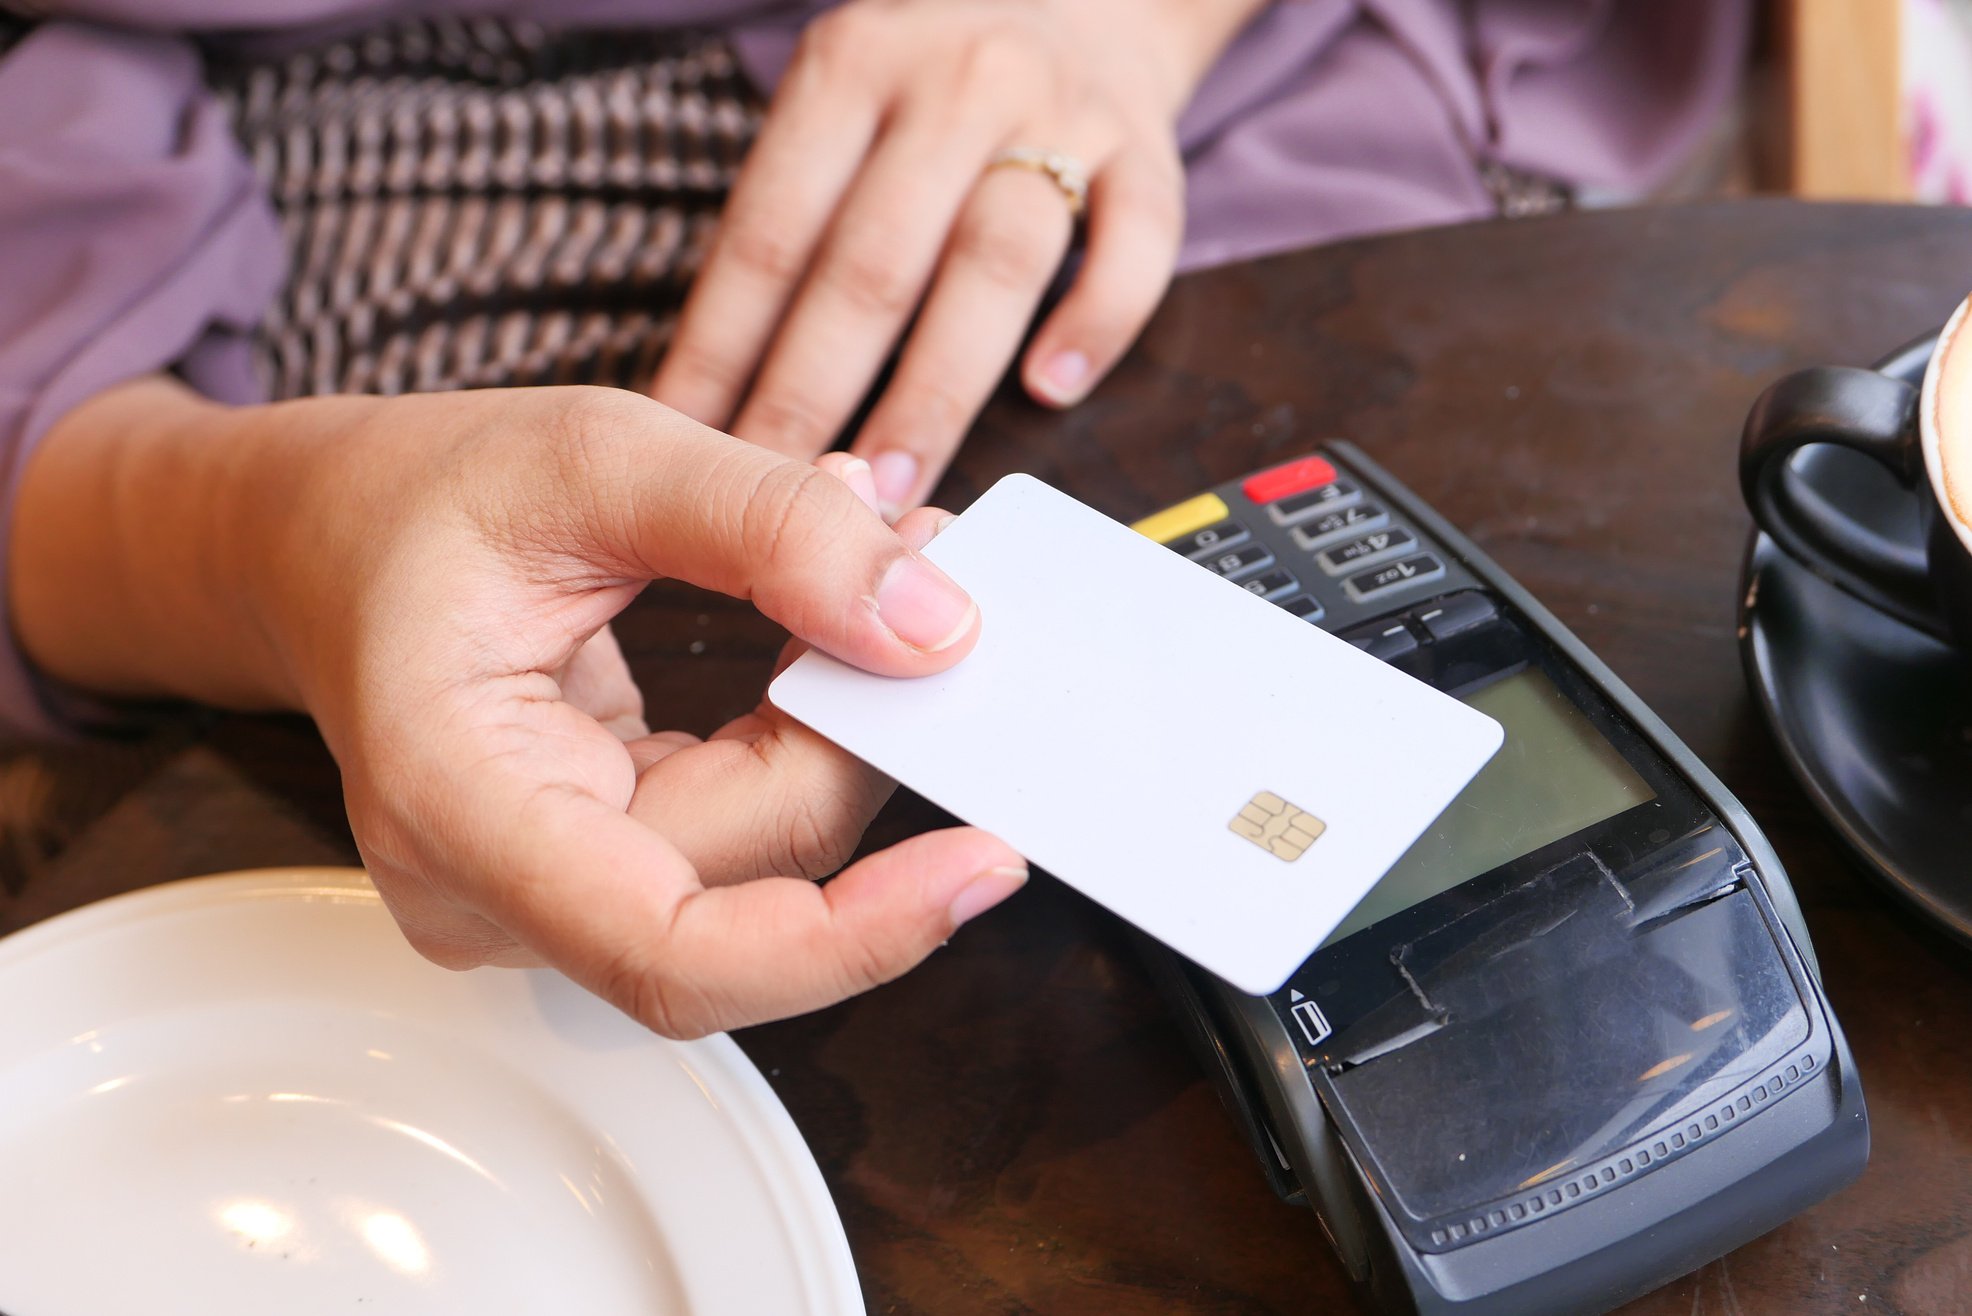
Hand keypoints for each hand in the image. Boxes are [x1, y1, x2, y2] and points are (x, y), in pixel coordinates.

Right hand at [14, 379, 1026, 1035]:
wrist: (327, 540)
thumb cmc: (420, 500)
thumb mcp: (596, 455)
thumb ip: (769, 529)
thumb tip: (937, 630)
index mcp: (457, 805)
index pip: (675, 953)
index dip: (848, 939)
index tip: (982, 866)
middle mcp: (492, 897)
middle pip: (756, 878)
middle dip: (864, 735)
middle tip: (924, 571)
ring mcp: (542, 908)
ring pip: (770, 866)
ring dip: (850, 731)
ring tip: (879, 580)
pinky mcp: (597, 882)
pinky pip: (749, 838)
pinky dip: (814, 741)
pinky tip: (832, 642)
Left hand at [653, 0, 1215, 516]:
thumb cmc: (937, 86)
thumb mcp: (843, 103)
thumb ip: (795, 218)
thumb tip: (712, 385)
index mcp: (850, 69)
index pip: (769, 236)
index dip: (724, 353)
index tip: (693, 449)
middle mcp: (951, 84)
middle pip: (871, 265)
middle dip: (818, 397)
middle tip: (786, 500)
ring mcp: (1058, 115)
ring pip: (992, 266)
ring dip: (935, 392)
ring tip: (893, 486)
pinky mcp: (1147, 151)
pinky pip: (1133, 247)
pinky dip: (1092, 324)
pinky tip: (1049, 392)